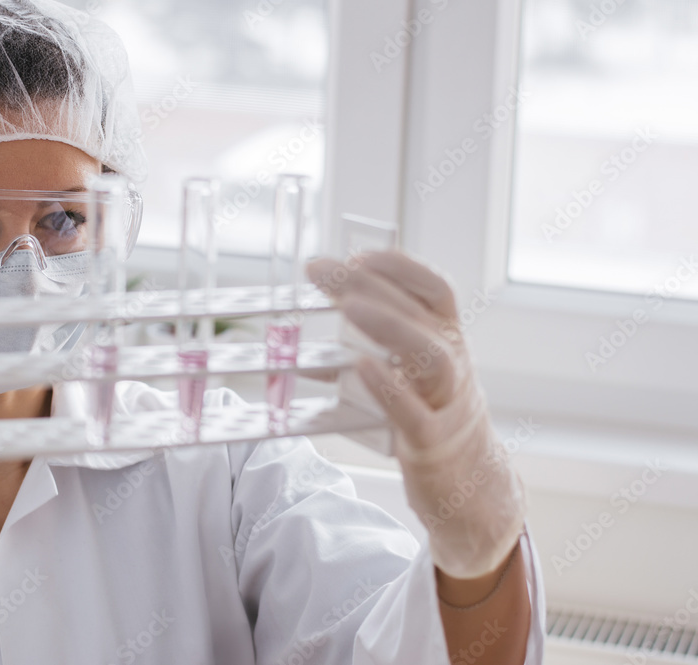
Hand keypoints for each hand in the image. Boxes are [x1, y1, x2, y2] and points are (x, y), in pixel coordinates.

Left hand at [307, 251, 524, 578]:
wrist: (472, 487)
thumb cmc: (431, 422)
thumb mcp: (407, 381)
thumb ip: (366, 361)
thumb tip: (306, 355)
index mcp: (447, 343)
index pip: (435, 291)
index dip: (399, 267)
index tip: (356, 255)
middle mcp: (454, 366)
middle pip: (422, 314)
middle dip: (371, 285)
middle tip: (323, 271)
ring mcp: (447, 404)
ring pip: (433, 356)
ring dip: (390, 325)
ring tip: (348, 306)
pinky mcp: (433, 445)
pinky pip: (416, 415)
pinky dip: (389, 388)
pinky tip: (360, 367)